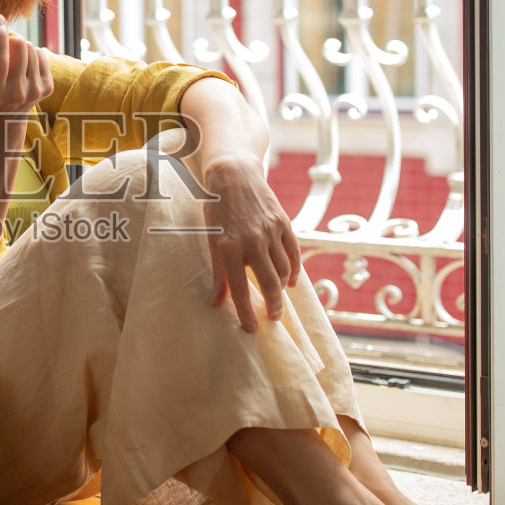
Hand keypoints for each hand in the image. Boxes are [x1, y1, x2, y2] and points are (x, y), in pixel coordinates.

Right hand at [0, 14, 52, 115]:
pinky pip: (43, 58)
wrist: (3, 120)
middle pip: (21, 49)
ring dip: (22, 44)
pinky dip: (33, 52)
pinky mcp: (47, 89)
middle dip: (12, 35)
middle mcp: (18, 94)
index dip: (0, 34)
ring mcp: (34, 92)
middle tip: (3, 31)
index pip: (0, 59)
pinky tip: (23, 55)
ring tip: (10, 46)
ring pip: (33, 51)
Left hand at [200, 153, 301, 332]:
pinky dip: (294, 270)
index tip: (252, 329)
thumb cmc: (217, 210)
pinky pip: (293, 253)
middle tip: (273, 318)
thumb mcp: (210, 239)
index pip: (239, 288)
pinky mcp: (283, 222)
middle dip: (273, 305)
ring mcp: (270, 230)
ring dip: (282, 288)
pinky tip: (290, 281)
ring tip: (278, 299)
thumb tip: (216, 303)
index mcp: (228, 246)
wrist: (233, 175)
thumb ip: (217, 272)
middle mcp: (251, 240)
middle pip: (268, 282)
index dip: (246, 311)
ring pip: (283, 269)